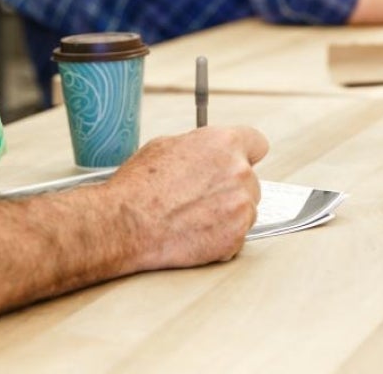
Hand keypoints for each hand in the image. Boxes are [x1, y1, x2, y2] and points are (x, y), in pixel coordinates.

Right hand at [104, 125, 268, 272]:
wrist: (126, 224)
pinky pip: (237, 236)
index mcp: (224, 143)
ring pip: (245, 210)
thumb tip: (206, 153)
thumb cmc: (139, 186)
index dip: (245, 154)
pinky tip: (195, 234)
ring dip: (228, 214)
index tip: (238, 163)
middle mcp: (240, 172)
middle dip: (231, 188)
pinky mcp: (236, 237)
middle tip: (201, 197)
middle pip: (250, 181)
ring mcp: (241, 206)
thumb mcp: (166, 145)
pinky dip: (221, 238)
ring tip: (194, 218)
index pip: (257, 143)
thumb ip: (199, 147)